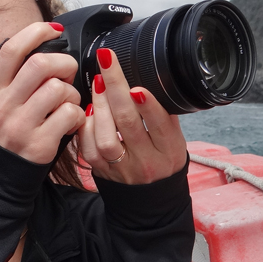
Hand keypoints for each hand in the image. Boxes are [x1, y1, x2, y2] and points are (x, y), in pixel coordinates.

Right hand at [0, 22, 84, 164]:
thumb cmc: (1, 137)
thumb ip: (11, 81)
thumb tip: (40, 50)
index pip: (12, 50)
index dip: (35, 32)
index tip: (53, 29)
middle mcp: (3, 106)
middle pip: (40, 64)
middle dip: (63, 63)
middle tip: (67, 73)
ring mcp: (21, 126)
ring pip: (59, 89)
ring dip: (71, 93)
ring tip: (67, 103)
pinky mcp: (40, 144)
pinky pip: (70, 115)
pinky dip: (78, 115)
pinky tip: (71, 122)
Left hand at [78, 48, 185, 184]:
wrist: (151, 199)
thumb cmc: (163, 160)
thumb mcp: (175, 139)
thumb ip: (163, 114)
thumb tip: (146, 78)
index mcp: (170, 150)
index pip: (160, 124)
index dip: (148, 105)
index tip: (136, 87)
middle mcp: (147, 161)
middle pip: (128, 123)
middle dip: (115, 87)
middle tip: (107, 62)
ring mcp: (123, 169)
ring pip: (106, 138)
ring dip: (100, 105)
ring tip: (99, 83)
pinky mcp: (102, 172)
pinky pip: (89, 148)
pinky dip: (87, 125)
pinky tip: (90, 108)